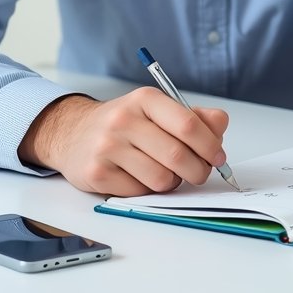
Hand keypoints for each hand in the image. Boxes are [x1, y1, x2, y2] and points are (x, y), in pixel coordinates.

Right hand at [17, 89, 229, 196]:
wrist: (73, 133)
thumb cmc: (126, 123)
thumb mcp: (158, 109)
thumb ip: (194, 116)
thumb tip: (220, 127)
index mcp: (145, 100)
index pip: (188, 124)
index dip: (210, 145)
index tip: (218, 157)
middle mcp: (124, 121)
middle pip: (177, 155)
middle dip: (198, 170)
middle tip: (200, 173)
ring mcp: (107, 148)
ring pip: (161, 179)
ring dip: (172, 182)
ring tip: (166, 172)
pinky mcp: (97, 174)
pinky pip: (139, 193)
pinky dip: (148, 190)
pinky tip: (141, 177)